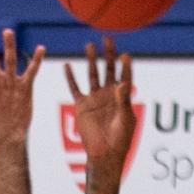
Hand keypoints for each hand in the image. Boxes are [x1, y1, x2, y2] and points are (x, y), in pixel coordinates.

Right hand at [64, 38, 135, 171]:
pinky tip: (67, 65)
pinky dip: (70, 77)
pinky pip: (75, 88)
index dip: (126, 66)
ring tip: (90, 45)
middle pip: (109, 69)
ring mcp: (95, 99)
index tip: (125, 55)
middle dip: (109, 54)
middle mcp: (109, 94)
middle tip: (107, 39)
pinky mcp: (82, 106)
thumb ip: (124, 100)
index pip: (125, 76)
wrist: (103, 155)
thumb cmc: (119, 140)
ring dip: (91, 60)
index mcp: (122, 97)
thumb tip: (122, 83)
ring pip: (92, 74)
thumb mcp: (124, 119)